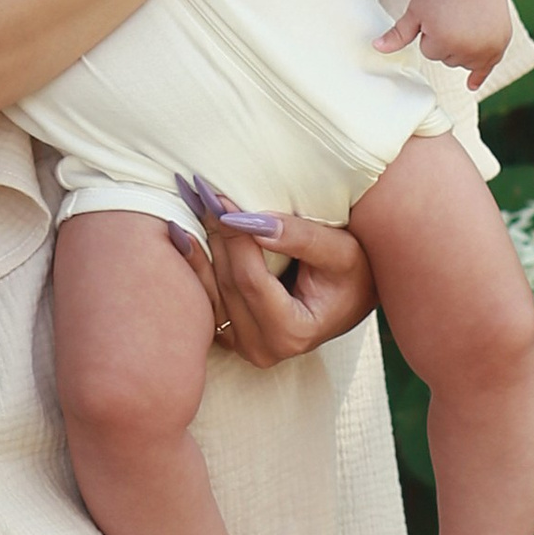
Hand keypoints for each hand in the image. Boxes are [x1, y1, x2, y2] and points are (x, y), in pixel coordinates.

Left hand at [171, 184, 377, 362]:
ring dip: (195, 243)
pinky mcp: (231, 334)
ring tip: (185, 199)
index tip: (219, 195)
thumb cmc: (355, 274)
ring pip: (209, 289)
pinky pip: (205, 296)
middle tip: (199, 186)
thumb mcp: (341, 252)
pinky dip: (194, 262)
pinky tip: (179, 230)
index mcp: (291, 333)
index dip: (234, 236)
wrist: (354, 298)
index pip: (250, 279)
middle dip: (214, 230)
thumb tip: (250, 221)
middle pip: (227, 281)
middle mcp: (262, 348)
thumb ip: (299, 238)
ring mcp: (243, 344)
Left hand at [377, 0, 514, 81]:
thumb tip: (375, 48)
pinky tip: (471, 85)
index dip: (430, 32)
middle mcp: (466, 50)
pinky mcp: (500, 43)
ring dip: (463, 48)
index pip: (428, 52)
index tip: (437, 14)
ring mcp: (486, 48)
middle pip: (448, 59)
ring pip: (466, 61)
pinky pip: (489, 66)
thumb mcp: (415, 12)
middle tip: (453, 15)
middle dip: (447, 40)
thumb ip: (398, 34)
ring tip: (466, 21)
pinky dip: (481, 72)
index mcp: (442, 43)